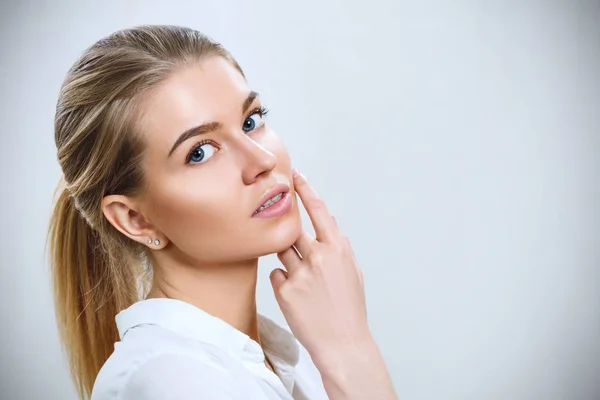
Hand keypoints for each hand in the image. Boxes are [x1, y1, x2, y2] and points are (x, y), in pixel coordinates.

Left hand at [270, 170, 369, 361]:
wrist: (343, 343)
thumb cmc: (349, 307)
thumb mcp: (352, 271)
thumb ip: (338, 245)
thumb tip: (328, 221)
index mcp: (338, 248)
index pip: (318, 209)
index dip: (305, 189)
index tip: (295, 175)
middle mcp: (318, 256)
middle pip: (293, 229)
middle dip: (292, 235)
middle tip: (298, 248)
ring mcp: (300, 273)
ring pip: (282, 251)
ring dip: (289, 261)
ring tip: (306, 284)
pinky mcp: (284, 291)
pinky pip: (275, 274)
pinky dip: (283, 282)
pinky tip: (298, 298)